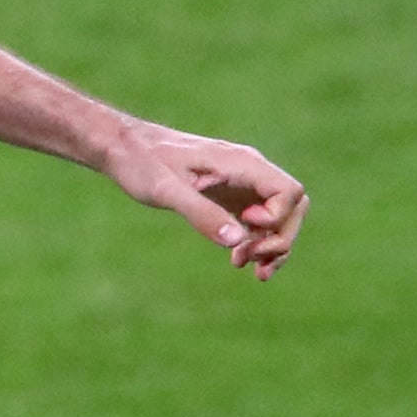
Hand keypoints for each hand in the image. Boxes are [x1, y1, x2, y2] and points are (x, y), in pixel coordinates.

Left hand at [101, 126, 305, 277]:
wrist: (124, 148)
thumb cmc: (142, 163)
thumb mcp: (167, 190)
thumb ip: (202, 213)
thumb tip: (237, 241)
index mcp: (241, 163)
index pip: (289, 192)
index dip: (277, 217)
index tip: (244, 227)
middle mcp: (248, 172)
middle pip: (293, 208)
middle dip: (279, 238)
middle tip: (246, 258)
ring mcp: (241, 185)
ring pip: (279, 218)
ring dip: (271, 246)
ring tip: (247, 268)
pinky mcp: (230, 197)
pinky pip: (258, 222)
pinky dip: (256, 243)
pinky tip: (238, 261)